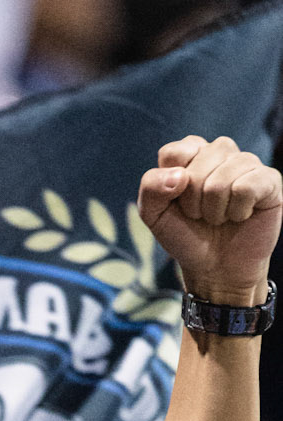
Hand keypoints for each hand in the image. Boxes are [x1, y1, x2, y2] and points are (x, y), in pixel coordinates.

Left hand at [138, 136, 280, 304]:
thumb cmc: (187, 236)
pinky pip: (246, 187)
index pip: (174, 153)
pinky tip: (240, 216)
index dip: (170, 186)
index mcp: (192, 154)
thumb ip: (151, 187)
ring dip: (215, 211)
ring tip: (220, 217)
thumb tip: (180, 176)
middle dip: (193, 203)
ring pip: (222, 179)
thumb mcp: (154, 215)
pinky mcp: (269, 179)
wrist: (216, 268)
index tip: (178, 203)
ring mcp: (247, 162)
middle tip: (201, 215)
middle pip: (197, 167)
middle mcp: (220, 152)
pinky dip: (237, 212)